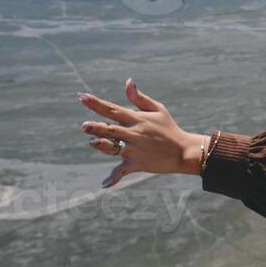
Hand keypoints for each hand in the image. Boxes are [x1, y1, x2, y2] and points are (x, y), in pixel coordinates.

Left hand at [77, 79, 210, 187]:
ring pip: (114, 148)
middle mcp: (134, 133)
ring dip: (102, 145)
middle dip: (97, 127)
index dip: (96, 103)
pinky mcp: (137, 164)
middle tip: (84, 125)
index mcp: (136, 119)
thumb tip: (128, 82)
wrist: (184, 151)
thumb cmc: (169, 129)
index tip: (81, 97)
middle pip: (111, 129)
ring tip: (92, 142)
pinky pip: (122, 171)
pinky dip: (114, 178)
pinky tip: (104, 185)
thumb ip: (139, 98)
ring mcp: (135, 150)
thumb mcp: (158, 109)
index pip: (112, 109)